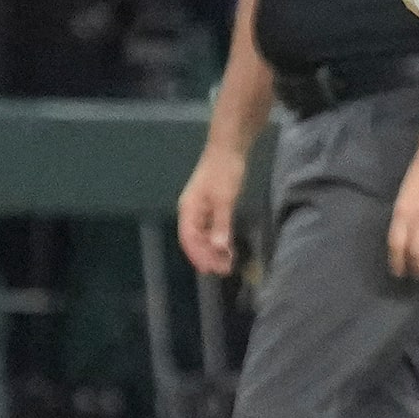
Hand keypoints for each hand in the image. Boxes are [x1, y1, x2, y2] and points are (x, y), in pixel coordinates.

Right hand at [177, 146, 245, 274]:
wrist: (230, 147)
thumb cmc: (224, 171)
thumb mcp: (225, 199)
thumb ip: (221, 224)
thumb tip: (218, 247)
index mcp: (188, 210)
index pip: (189, 239)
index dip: (199, 256)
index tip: (211, 270)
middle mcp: (191, 211)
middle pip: (195, 240)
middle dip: (208, 256)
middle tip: (224, 270)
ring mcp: (201, 207)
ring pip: (203, 235)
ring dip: (213, 249)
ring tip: (227, 262)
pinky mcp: (212, 204)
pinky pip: (211, 227)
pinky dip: (218, 238)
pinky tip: (227, 246)